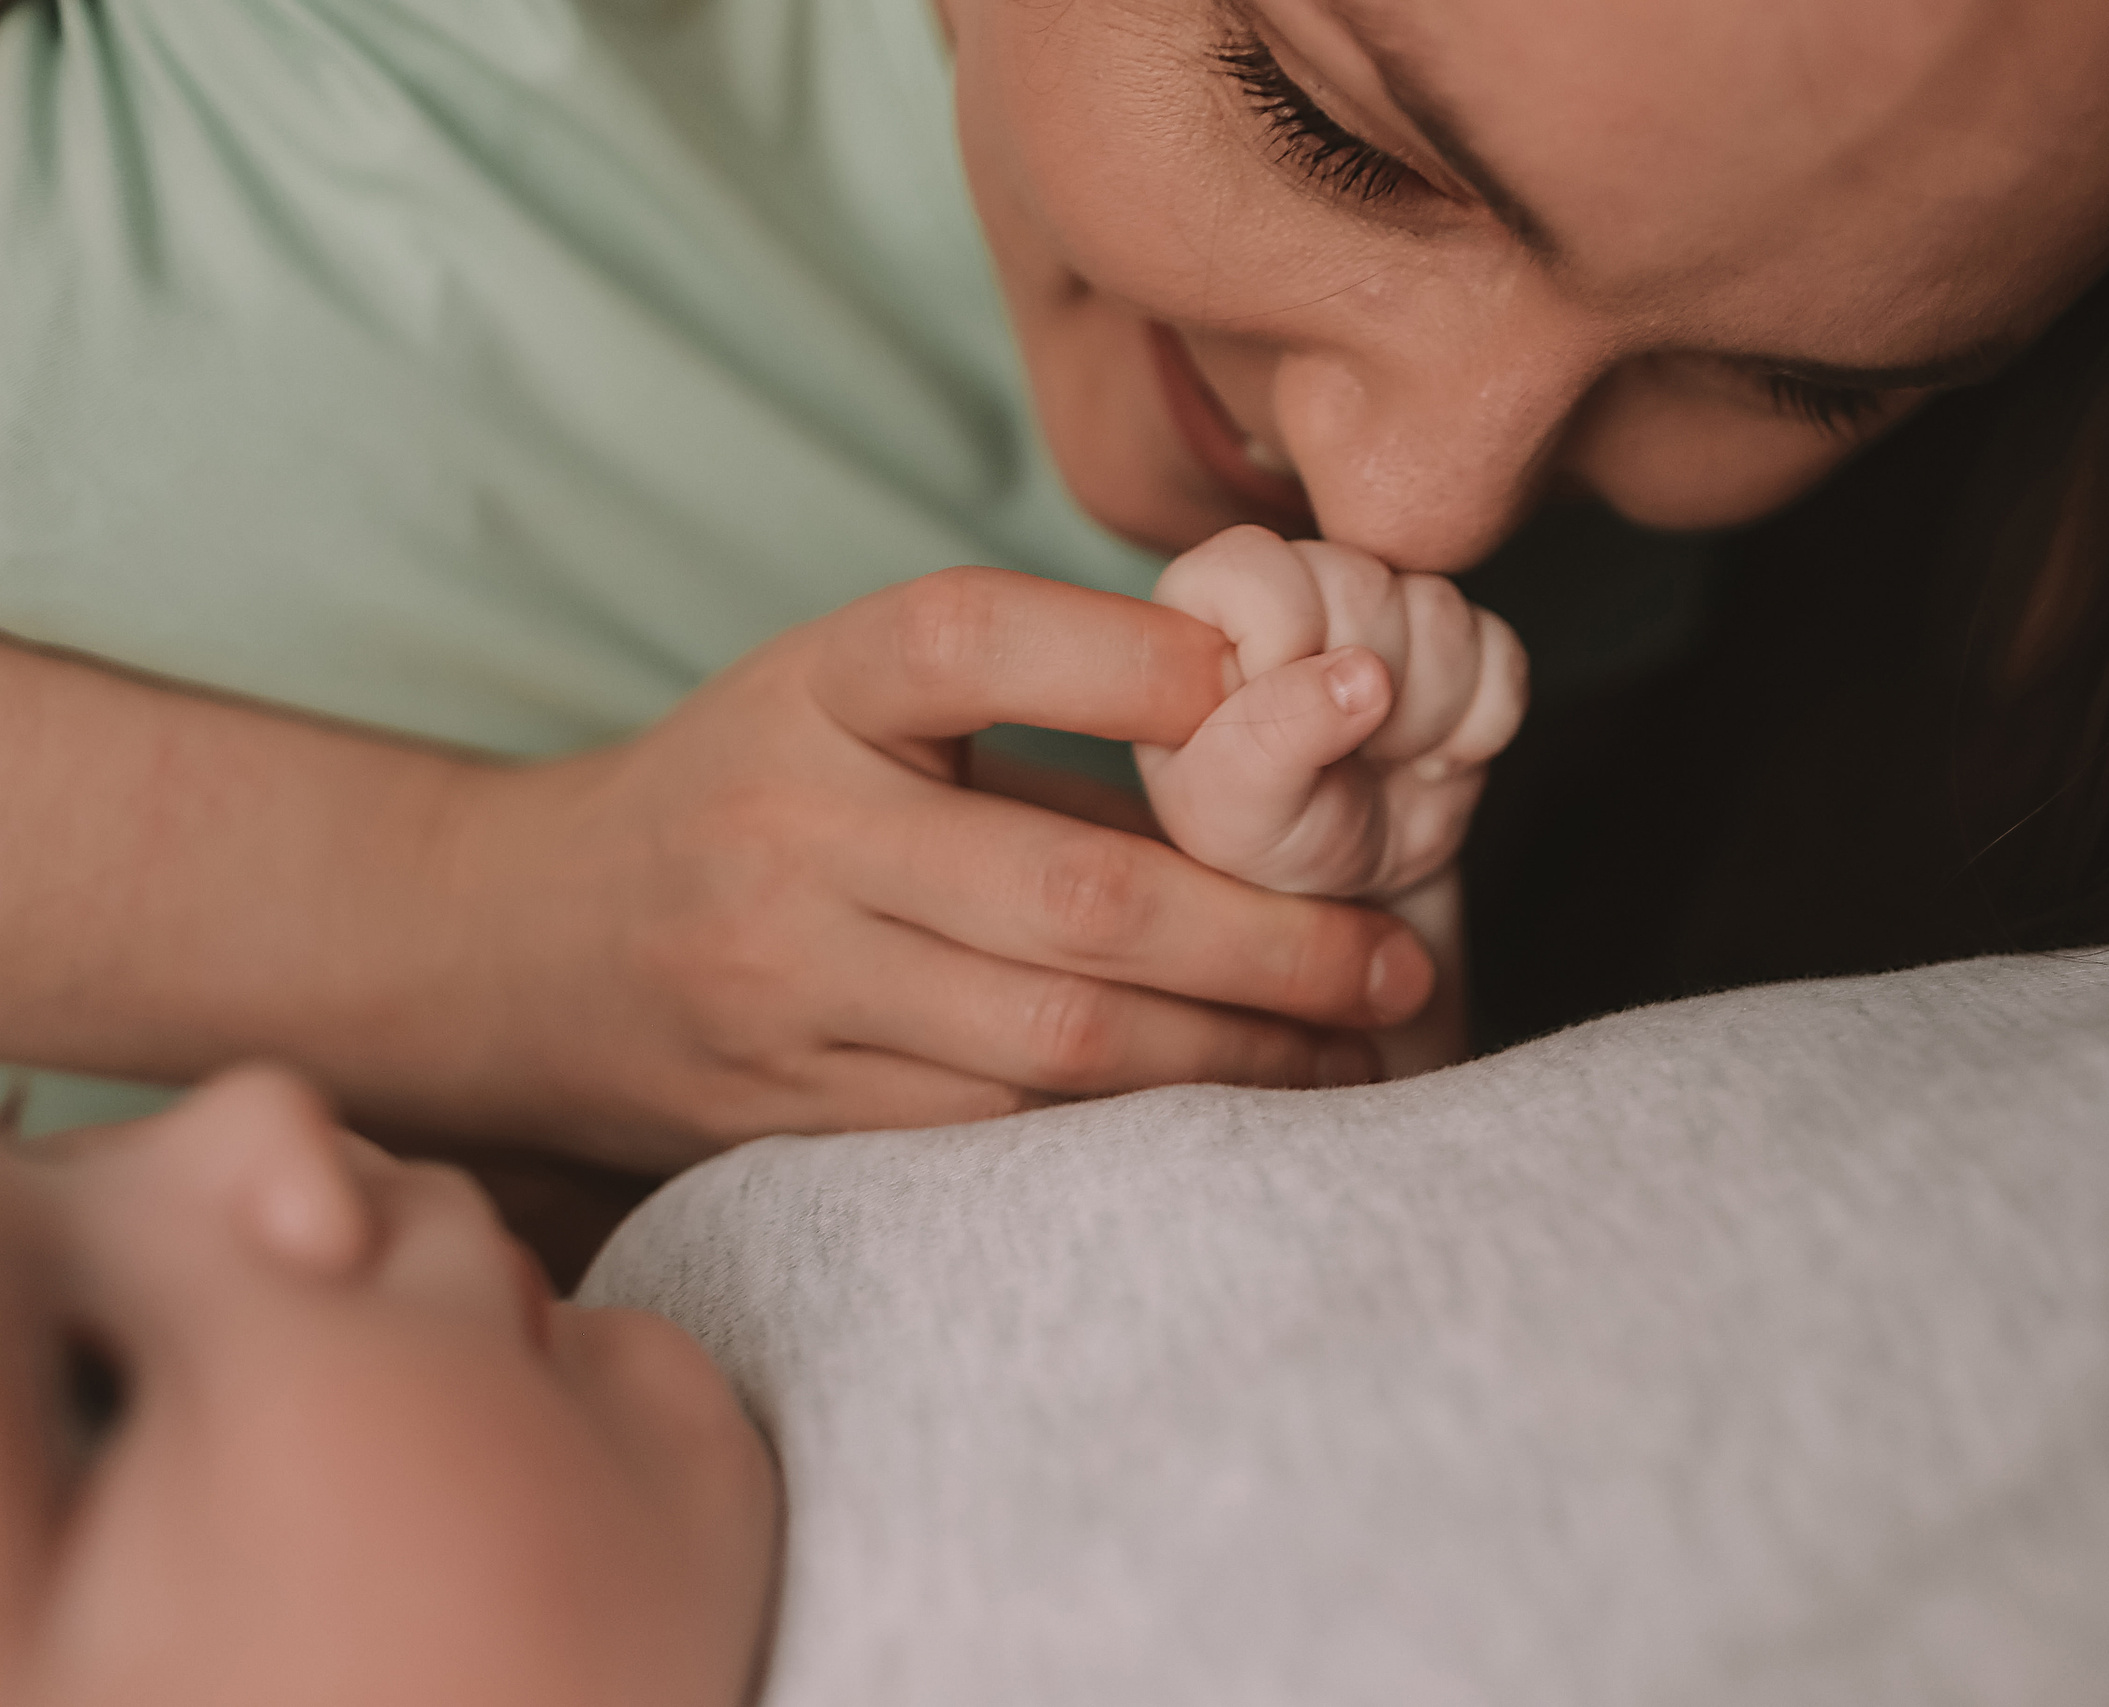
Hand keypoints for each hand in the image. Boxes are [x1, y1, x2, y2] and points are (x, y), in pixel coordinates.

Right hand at [431, 568, 1434, 1168]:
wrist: (519, 945)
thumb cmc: (746, 791)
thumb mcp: (850, 699)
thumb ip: (1040, 717)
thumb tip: (1283, 754)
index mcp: (813, 694)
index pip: (973, 638)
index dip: (1143, 664)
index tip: (1311, 698)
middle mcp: (789, 837)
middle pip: (1073, 896)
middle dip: (1273, 943)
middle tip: (1399, 966)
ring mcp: (782, 991)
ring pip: (1054, 1044)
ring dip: (1234, 1061)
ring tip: (1355, 1057)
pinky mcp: (787, 1114)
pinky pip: (996, 1133)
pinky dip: (1130, 1132)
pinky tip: (1228, 1121)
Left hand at [1134, 526, 1527, 900]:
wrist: (1352, 883)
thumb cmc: (1265, 833)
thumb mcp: (1234, 809)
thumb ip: (1272, 736)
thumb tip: (1362, 674)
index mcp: (1210, 604)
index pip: (1257, 567)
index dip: (1284, 646)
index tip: (1278, 723)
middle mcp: (1300, 584)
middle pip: (1363, 581)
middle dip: (1363, 691)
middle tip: (1337, 753)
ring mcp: (1388, 603)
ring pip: (1441, 613)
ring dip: (1423, 716)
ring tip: (1379, 758)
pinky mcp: (1464, 637)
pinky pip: (1502, 652)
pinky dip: (1480, 726)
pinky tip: (1433, 756)